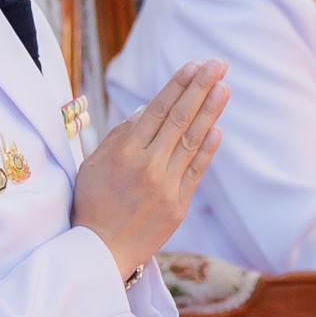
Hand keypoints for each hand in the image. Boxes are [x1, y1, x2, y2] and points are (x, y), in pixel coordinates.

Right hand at [71, 61, 228, 278]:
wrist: (101, 252)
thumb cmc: (91, 206)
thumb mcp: (92, 166)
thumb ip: (117, 137)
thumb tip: (142, 111)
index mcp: (124, 153)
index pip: (157, 110)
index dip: (177, 86)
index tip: (193, 65)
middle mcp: (148, 166)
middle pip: (179, 119)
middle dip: (200, 88)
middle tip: (217, 64)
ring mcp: (166, 186)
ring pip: (192, 141)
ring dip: (210, 111)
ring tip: (224, 88)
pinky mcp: (179, 205)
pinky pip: (197, 170)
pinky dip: (208, 148)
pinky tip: (218, 128)